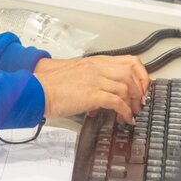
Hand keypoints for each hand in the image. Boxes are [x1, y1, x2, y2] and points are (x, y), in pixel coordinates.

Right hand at [31, 54, 150, 122]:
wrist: (37, 90)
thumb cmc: (51, 84)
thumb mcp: (76, 74)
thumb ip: (93, 78)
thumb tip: (105, 92)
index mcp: (95, 62)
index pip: (129, 61)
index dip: (141, 75)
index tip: (142, 88)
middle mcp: (97, 68)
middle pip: (131, 73)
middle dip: (141, 90)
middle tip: (140, 103)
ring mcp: (95, 80)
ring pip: (127, 87)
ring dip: (133, 104)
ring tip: (131, 114)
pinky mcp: (91, 94)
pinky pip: (117, 102)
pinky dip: (125, 112)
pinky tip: (124, 119)